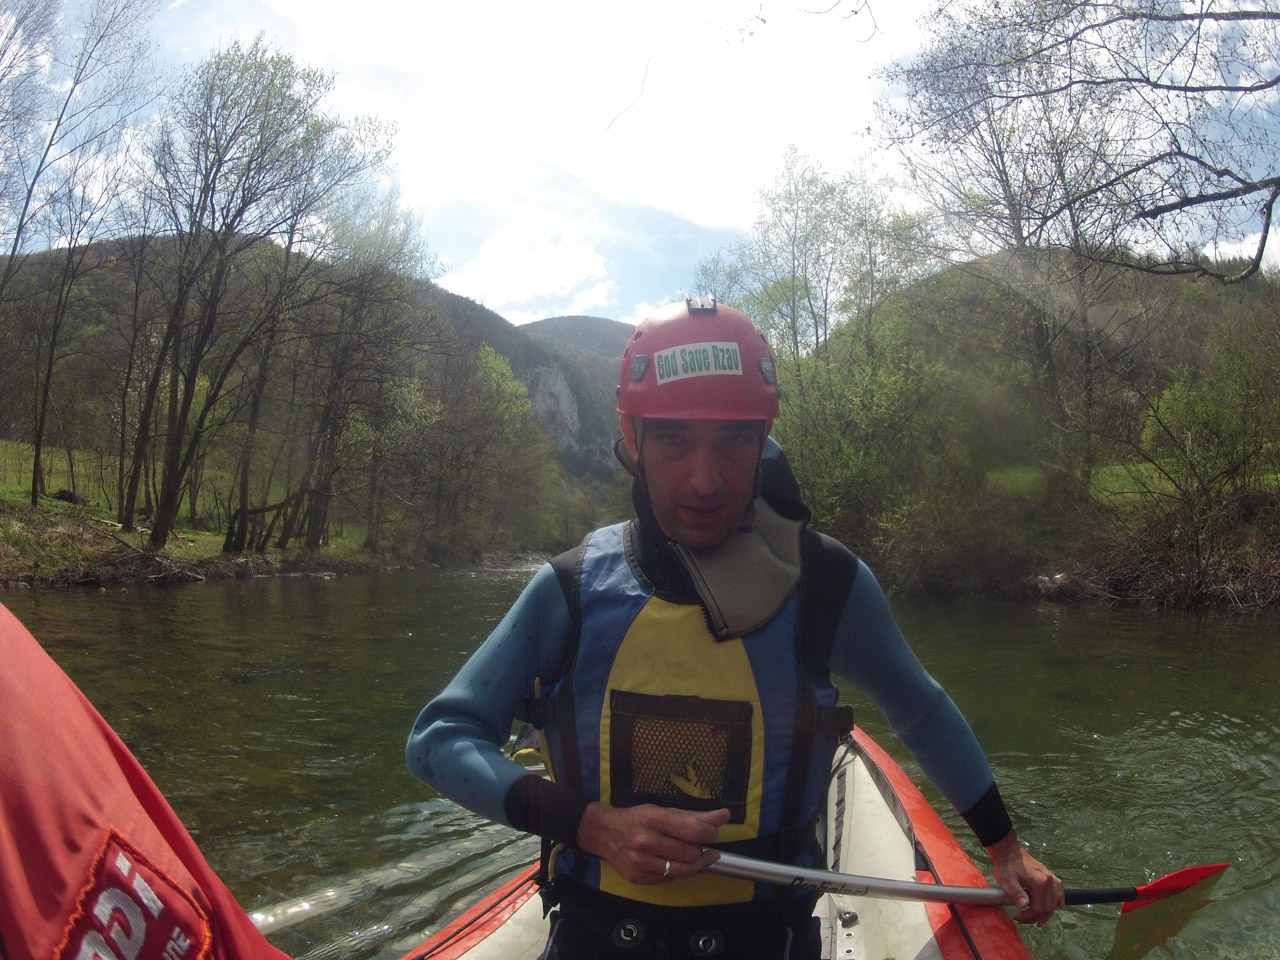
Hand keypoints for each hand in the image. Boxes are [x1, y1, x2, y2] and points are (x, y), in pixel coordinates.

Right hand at [575, 802, 727, 883]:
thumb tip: (724, 816)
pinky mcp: (638, 878)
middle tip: (702, 842)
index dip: (710, 833)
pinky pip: (669, 879)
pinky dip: (677, 871)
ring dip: (696, 863)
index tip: (712, 832)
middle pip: (690, 853)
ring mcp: (640, 862)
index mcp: (653, 819)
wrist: (603, 832)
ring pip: (683, 870)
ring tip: (697, 855)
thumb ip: (693, 816)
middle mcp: (645, 841)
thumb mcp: (662, 810)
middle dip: (702, 848)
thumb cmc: (636, 818)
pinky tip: (676, 862)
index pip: (692, 830)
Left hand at [987, 832, 1063, 924]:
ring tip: (1035, 920)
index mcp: (1040, 882)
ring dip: (1046, 913)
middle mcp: (1049, 881)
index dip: (1029, 917)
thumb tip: (1024, 906)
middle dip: (1035, 917)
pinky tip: (1058, 906)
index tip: (1017, 917)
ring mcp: (1051, 878)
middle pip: (1048, 908)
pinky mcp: (1050, 876)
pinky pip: (1059, 891)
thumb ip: (1016, 893)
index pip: (1040, 908)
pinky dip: (1059, 900)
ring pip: (1054, 902)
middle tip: (1022, 919)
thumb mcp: (1007, 879)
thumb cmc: (1006, 865)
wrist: (1008, 851)